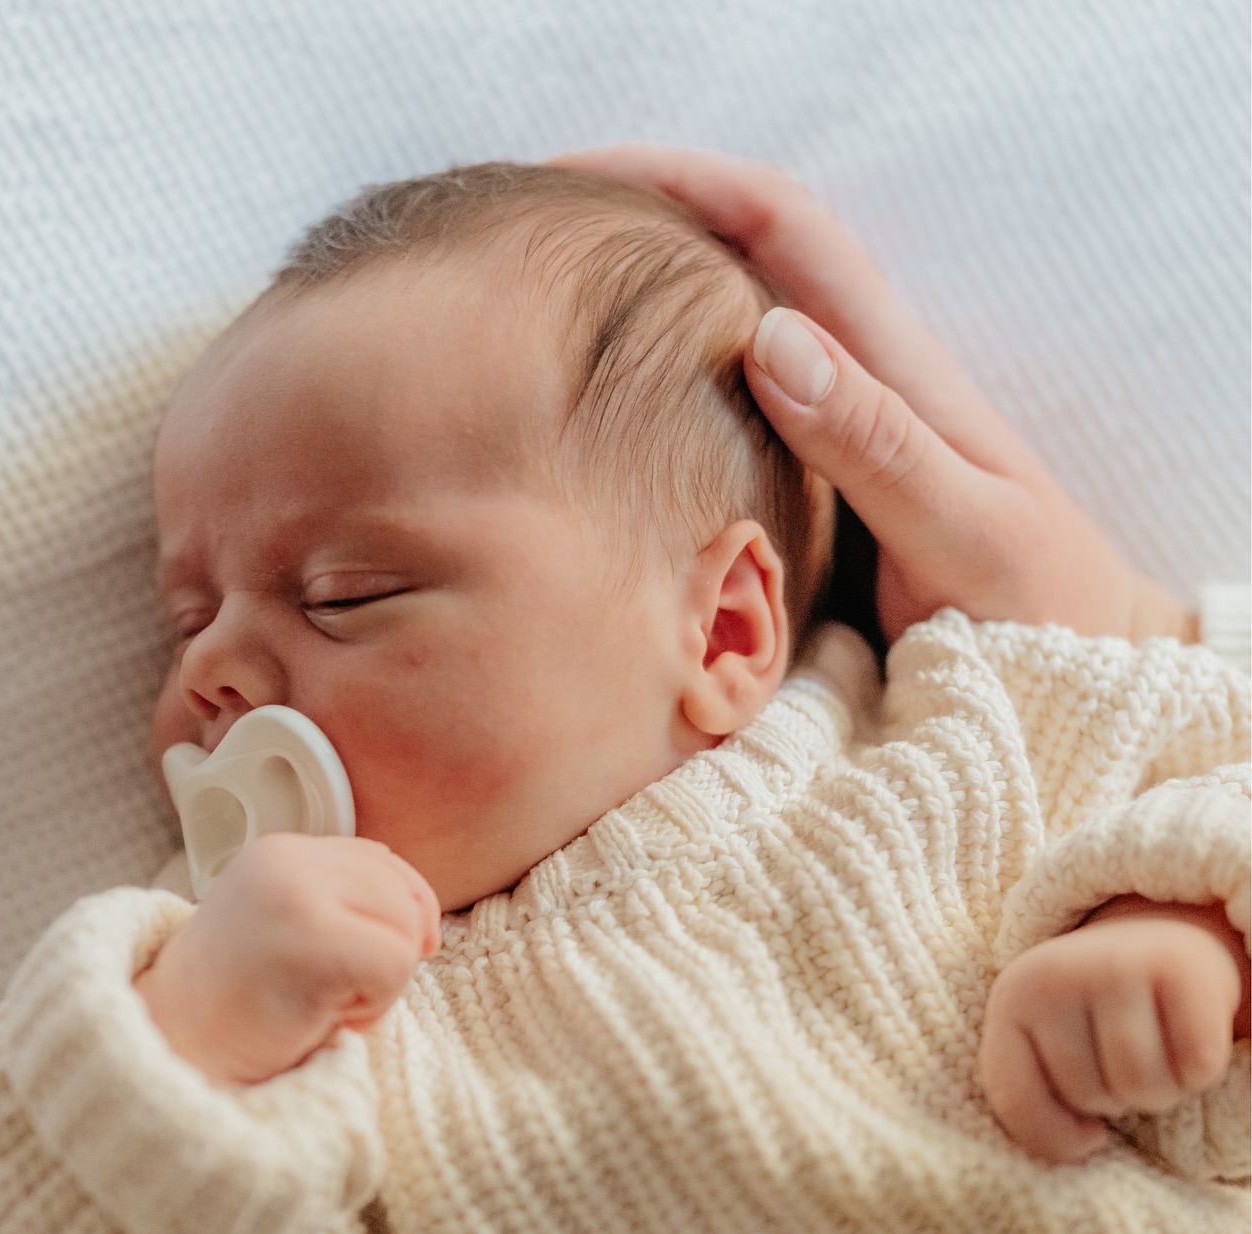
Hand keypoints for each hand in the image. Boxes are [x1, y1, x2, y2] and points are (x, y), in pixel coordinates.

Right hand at [135, 834, 441, 1083]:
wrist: (170, 1049)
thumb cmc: (235, 1005)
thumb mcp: (286, 930)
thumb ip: (340, 905)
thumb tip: (423, 914)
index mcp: (280, 853)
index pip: (380, 861)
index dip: (398, 915)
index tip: (374, 963)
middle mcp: (287, 861)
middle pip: (403, 894)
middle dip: (389, 953)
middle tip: (334, 994)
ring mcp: (297, 894)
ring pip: (406, 929)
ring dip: (381, 983)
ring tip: (324, 1004)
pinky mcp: (313, 938)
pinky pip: (396, 964)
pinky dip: (375, 1005)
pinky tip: (324, 1018)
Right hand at [554, 145, 1194, 648]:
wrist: (1077, 679)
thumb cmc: (1040, 610)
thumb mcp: (969, 531)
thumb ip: (879, 445)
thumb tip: (769, 335)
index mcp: (894, 368)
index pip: (783, 227)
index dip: (684, 181)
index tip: (580, 184)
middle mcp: (854, 387)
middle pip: (737, 267)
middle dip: (638, 237)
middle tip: (528, 261)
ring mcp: (829, 444)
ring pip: (722, 351)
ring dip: (638, 327)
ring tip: (536, 339)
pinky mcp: (812, 502)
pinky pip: (723, 435)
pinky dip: (658, 418)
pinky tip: (603, 450)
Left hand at [978, 900, 1248, 1162]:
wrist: (1159, 935)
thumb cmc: (1096, 1012)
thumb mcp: (1045, 1043)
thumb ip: (1033, 1095)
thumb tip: (1080, 1144)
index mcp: (1012, 998)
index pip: (1015, 1100)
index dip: (1051, 1137)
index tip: (1083, 1133)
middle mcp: (1057, 975)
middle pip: (1090, 1097)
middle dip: (1116, 1100)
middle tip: (1125, 1061)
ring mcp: (1118, 966)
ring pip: (1143, 1087)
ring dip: (1160, 1090)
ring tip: (1155, 1053)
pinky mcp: (1181, 970)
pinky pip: (1197, 1068)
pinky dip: (1200, 1072)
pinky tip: (1188, 1038)